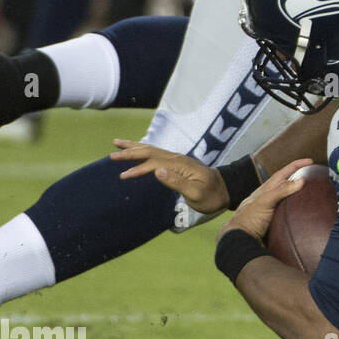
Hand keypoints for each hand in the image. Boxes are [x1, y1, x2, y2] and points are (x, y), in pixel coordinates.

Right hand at [112, 139, 230, 212]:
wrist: (226, 190)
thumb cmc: (212, 195)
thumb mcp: (196, 193)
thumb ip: (177, 182)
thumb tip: (156, 171)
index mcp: (179, 165)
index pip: (153, 164)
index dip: (137, 169)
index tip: (122, 176)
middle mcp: (177, 158)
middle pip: (149, 151)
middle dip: (130, 152)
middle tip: (112, 154)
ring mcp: (177, 159)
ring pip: (152, 149)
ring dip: (134, 146)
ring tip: (117, 143)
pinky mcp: (178, 163)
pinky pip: (156, 153)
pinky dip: (143, 150)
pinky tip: (137, 150)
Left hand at [222, 159, 314, 241]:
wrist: (238, 240)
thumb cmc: (248, 219)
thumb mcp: (264, 202)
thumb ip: (281, 191)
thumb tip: (302, 180)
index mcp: (267, 190)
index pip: (284, 173)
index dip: (297, 165)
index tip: (310, 161)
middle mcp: (270, 198)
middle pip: (287, 183)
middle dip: (299, 177)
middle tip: (313, 174)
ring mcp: (272, 209)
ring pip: (288, 197)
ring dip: (299, 193)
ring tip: (312, 191)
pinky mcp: (275, 222)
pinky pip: (289, 212)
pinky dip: (297, 209)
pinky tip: (304, 212)